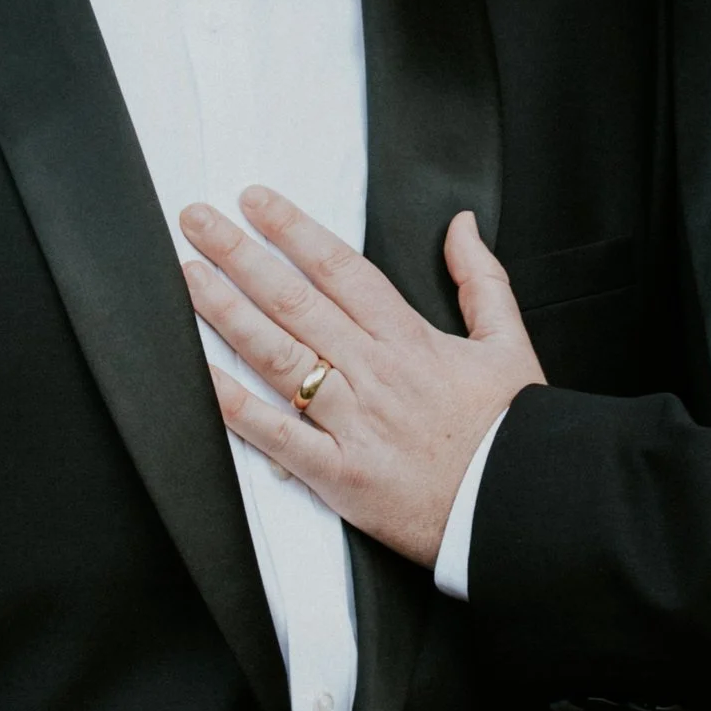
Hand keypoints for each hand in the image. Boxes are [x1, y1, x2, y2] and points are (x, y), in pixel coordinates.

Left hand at [179, 191, 541, 565]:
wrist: (521, 508)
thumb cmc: (512, 431)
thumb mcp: (510, 343)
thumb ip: (482, 279)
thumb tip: (460, 225)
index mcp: (410, 339)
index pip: (340, 270)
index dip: (294, 230)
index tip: (254, 202)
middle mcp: (375, 373)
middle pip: (297, 301)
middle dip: (241, 256)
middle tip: (198, 221)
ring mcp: (354, 423)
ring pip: (279, 356)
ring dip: (228, 313)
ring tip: (189, 278)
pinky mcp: (341, 475)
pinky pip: (278, 435)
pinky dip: (236, 406)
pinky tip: (202, 375)